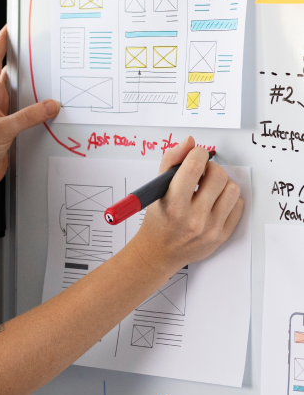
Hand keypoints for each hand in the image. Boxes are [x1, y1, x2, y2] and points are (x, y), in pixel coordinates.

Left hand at [0, 26, 58, 189]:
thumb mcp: (4, 129)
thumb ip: (29, 116)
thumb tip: (50, 105)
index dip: (1, 42)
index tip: (10, 28)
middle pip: (8, 74)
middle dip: (21, 61)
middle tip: (36, 49)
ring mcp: (1, 114)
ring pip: (19, 93)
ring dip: (31, 87)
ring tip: (48, 76)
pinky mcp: (9, 128)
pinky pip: (25, 111)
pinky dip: (36, 108)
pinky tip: (47, 108)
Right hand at [131, 136, 243, 274]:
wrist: (159, 252)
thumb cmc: (157, 218)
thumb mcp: (155, 189)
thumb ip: (170, 161)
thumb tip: (190, 142)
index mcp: (173, 203)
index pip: (194, 167)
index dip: (197, 154)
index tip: (195, 157)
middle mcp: (193, 218)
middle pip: (217, 175)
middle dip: (210, 168)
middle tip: (202, 174)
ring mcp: (210, 228)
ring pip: (232, 189)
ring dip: (222, 183)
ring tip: (210, 188)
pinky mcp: (222, 236)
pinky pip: (239, 206)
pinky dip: (229, 199)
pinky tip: (216, 202)